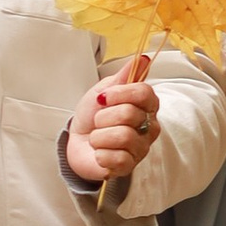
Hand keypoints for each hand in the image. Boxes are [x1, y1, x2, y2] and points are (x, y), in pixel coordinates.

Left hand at [65, 53, 160, 184]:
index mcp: (146, 105)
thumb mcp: (103, 90)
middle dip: (104, 116)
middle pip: (130, 114)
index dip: (121, 93)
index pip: (145, 93)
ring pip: (123, 136)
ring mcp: (141, 148)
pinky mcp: (129, 166)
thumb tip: (142, 59)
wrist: (77, 141)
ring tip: (97, 137)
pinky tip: (99, 152)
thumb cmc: (92, 115)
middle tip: (98, 121)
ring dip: (100, 136)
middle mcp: (149, 126)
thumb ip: (122, 77)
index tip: (104, 96)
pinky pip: (118, 158)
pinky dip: (101, 154)